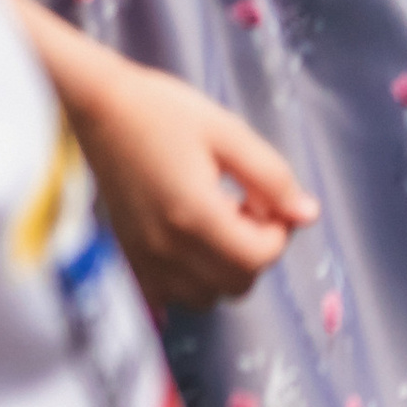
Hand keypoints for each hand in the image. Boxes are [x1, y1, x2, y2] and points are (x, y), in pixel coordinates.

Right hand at [72, 56, 318, 309]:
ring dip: (224, 268)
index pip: (260, 258)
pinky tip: (188, 239)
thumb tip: (308, 214)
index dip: (278, 231)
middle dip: (254, 250)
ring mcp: (144, 260)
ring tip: (216, 220)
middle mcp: (167, 250)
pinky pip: (170, 297)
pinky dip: (190, 279)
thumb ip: (272, 176)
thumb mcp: (227, 131)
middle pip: (237, 284)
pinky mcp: (128, 259)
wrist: (98, 108)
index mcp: (196, 215)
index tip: (268, 199)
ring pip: (206, 297)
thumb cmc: (164, 111)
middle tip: (244, 204)